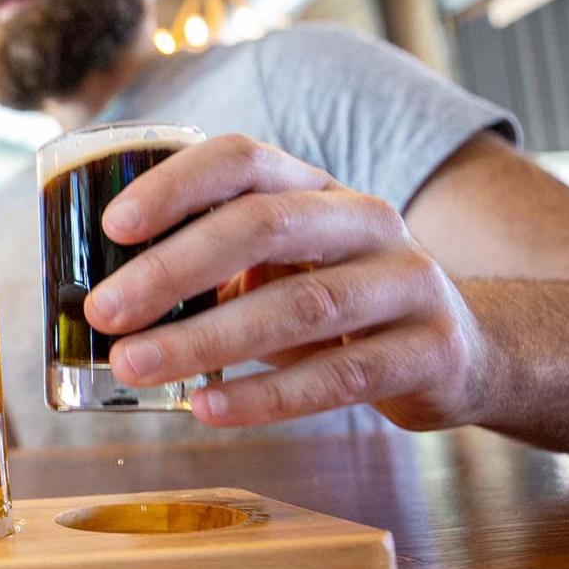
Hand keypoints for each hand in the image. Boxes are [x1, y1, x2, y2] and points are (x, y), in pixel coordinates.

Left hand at [82, 134, 493, 430]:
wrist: (467, 350)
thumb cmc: (341, 302)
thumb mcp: (284, 266)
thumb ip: (214, 268)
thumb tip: (102, 296)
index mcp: (317, 189)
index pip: (243, 160)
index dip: (176, 185)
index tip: (112, 228)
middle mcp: (365, 221)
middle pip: (263, 226)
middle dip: (173, 269)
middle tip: (104, 312)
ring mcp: (405, 283)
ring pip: (299, 305)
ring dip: (206, 339)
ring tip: (136, 366)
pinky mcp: (429, 351)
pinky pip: (339, 375)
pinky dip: (267, 396)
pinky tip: (207, 408)